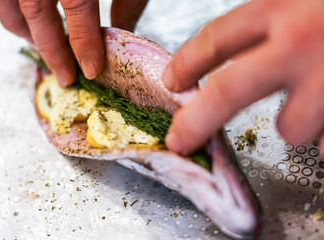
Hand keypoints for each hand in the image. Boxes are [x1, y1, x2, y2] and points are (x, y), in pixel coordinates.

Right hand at [0, 0, 147, 86]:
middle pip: (36, 11)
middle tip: (65, 76)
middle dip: (50, 49)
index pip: (78, 9)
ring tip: (42, 52)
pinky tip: (27, 24)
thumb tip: (124, 32)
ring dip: (22, 31)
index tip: (92, 71)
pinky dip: (9, 12)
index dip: (85, 44)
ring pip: (7, 4)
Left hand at [163, 0, 323, 154]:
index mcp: (281, 7)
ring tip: (316, 102)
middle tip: (178, 139)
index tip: (172, 81)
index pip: (217, 39)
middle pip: (226, 93)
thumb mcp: (302, 0)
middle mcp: (298, 43)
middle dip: (196, 123)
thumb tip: (245, 52)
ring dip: (292, 121)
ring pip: (289, 126)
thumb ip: (273, 22)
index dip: (188, 64)